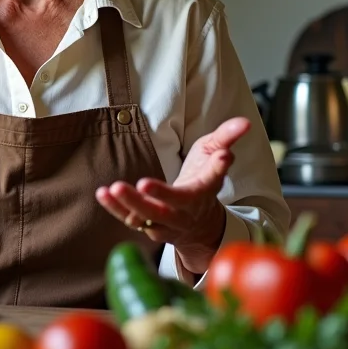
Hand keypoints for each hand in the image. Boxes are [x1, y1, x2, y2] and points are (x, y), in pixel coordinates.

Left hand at [95, 117, 249, 272]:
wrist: (198, 222)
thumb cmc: (203, 181)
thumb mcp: (215, 155)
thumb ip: (227, 137)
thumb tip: (245, 122)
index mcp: (203, 191)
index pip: (212, 179)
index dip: (218, 168)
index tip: (223, 157)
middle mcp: (185, 211)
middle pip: (172, 207)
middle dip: (158, 196)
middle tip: (142, 184)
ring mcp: (165, 222)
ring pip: (147, 218)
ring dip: (129, 205)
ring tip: (114, 188)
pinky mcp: (147, 226)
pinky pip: (129, 219)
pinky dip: (115, 208)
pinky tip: (102, 193)